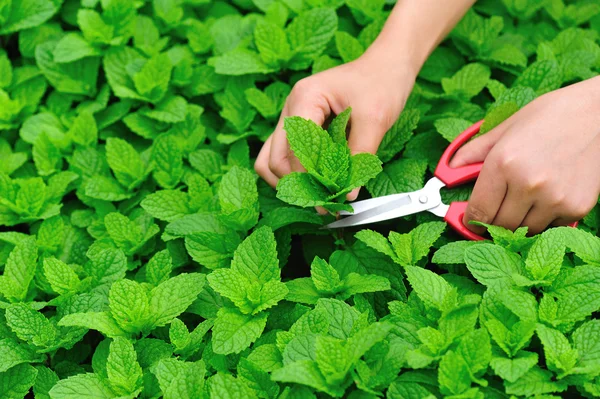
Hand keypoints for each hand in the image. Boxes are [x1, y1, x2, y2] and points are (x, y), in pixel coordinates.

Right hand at [254, 55, 415, 200]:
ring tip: (316, 196)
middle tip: (323, 202)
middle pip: (275, 158)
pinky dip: (298, 172)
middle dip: (298, 183)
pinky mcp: (301, 126)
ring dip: (291, 181)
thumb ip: (360, 156)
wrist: (388, 64)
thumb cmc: (383, 82)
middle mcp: (292, 108)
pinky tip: (319, 182)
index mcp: (305, 98)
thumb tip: (347, 193)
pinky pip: (287, 155)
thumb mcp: (375, 119)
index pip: (295, 150)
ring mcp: (293, 117)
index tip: (330, 198)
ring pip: (272, 159)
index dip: (311, 178)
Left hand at [450, 78, 599, 234]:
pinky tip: (545, 199)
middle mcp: (528, 184)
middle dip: (492, 222)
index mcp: (504, 163)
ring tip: (521, 201)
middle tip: (495, 211)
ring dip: (518, 223)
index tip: (469, 220)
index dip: (469, 219)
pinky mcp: (577, 207)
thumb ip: (474, 152)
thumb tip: (448, 170)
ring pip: (524, 231)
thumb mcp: (507, 127)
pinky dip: (544, 220)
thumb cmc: (552, 115)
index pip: (478, 210)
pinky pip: (551, 228)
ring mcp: (555, 199)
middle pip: (499, 225)